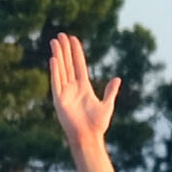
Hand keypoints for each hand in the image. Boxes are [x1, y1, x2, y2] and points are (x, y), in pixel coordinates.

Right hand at [43, 35, 115, 156]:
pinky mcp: (59, 99)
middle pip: (68, 63)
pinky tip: (54, 59)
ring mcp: (65, 92)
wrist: (89, 137)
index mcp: (84, 87)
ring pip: (61, 69)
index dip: (76, 52)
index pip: (79, 65)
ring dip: (58, 55)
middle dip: (65, 49)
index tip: (73, 39)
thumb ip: (111, 91)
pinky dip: (55, 71)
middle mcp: (73, 87)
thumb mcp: (107, 105)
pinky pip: (56, 82)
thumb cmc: (97, 124)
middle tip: (61, 34)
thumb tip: (117, 79)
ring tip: (55, 41)